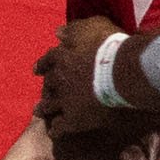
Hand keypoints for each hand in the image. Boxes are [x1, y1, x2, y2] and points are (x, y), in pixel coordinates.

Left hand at [34, 15, 124, 139]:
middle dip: (45, 87)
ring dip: (43, 108)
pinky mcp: (73, 119)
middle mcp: (58, 79)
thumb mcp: (91, 27)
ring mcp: (64, 100)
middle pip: (47, 84)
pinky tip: (55, 132)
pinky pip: (60, 127)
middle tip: (44, 91)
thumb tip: (58, 32)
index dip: (42, 65)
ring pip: (48, 106)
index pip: (47, 60)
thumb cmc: (109, 46)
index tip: (37, 70)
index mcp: (62, 57)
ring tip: (39, 112)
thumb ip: (73, 30)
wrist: (122, 72)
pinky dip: (56, 129)